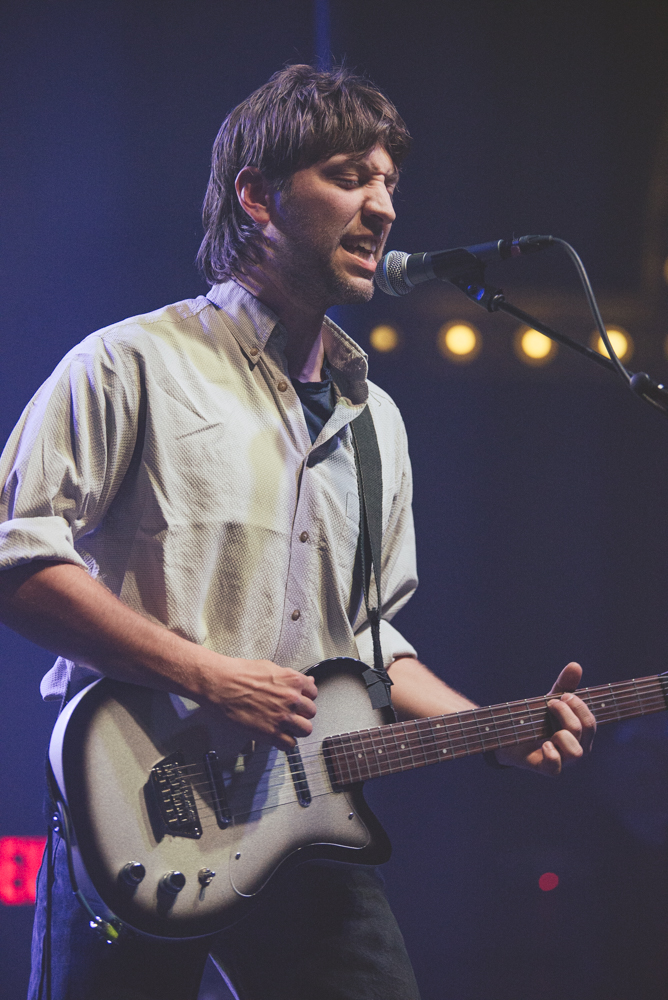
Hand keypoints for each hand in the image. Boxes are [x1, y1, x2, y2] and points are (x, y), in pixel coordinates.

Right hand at [203, 657, 317, 750]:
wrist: (219, 684)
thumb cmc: (239, 673)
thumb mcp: (269, 668)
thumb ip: (290, 677)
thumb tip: (307, 681)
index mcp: (293, 680)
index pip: (313, 693)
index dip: (304, 697)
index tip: (298, 701)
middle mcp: (292, 699)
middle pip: (311, 713)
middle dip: (301, 714)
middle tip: (289, 714)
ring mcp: (282, 717)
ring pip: (305, 730)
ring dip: (296, 729)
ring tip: (284, 727)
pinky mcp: (270, 733)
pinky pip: (290, 744)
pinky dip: (284, 742)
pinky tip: (276, 736)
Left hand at [495, 662, 595, 775]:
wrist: (509, 735)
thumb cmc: (536, 718)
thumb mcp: (550, 700)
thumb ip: (564, 685)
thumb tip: (575, 665)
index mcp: (581, 733)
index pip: (591, 721)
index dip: (579, 706)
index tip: (564, 695)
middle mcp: (576, 747)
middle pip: (585, 730)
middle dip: (569, 712)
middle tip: (552, 703)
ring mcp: (563, 760)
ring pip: (576, 752)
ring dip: (562, 734)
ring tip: (548, 728)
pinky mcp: (545, 768)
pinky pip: (555, 769)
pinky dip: (551, 755)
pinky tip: (543, 745)